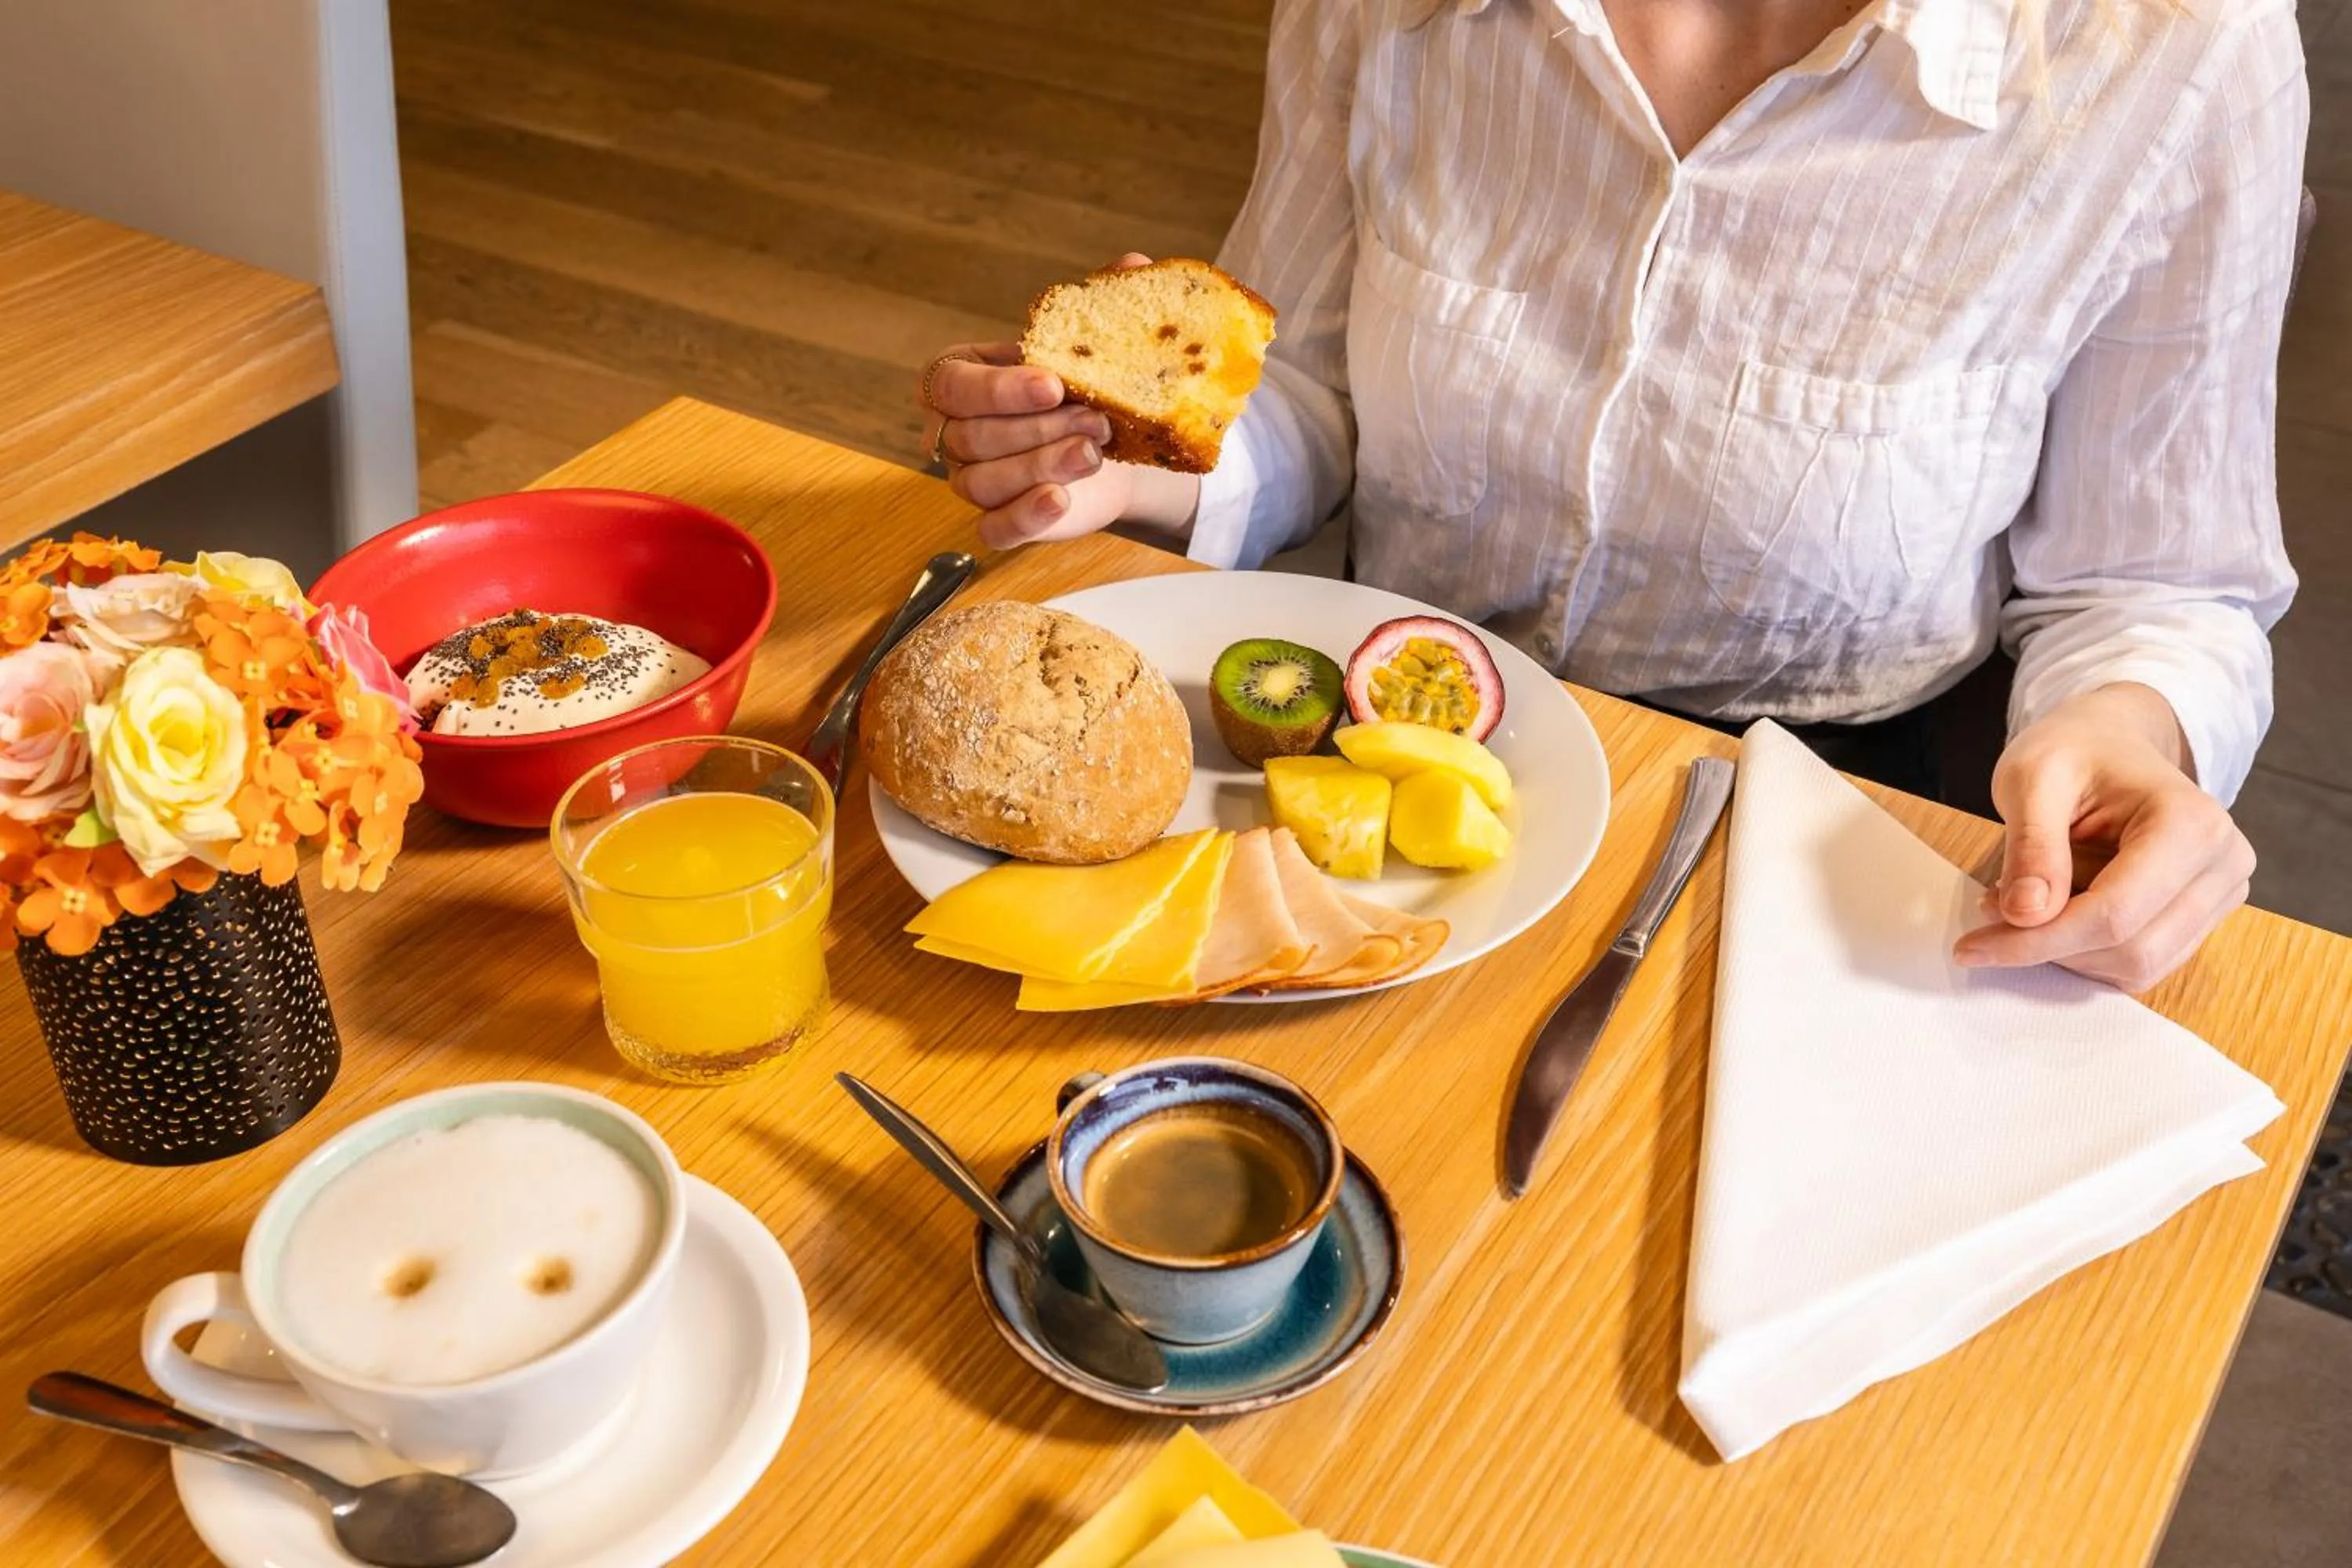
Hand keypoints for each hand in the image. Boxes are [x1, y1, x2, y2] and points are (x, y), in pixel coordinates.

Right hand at [916, 255, 1197, 550]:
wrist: (1116, 445)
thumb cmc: (1085, 386)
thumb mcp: (1090, 345)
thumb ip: (1102, 306)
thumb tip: (1135, 264)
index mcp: (959, 377)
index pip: (953, 385)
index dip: (999, 388)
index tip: (1054, 384)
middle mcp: (954, 430)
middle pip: (972, 436)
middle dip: (1038, 428)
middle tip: (1095, 421)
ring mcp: (972, 479)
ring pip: (983, 481)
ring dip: (1042, 464)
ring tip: (1093, 452)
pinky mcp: (998, 520)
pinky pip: (993, 527)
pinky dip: (1025, 515)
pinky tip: (1060, 498)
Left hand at [1953, 684, 2253, 992]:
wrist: (2111, 741)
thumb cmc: (2074, 750)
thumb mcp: (2032, 778)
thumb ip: (2031, 845)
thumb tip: (2025, 914)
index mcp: (2192, 823)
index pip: (2115, 914)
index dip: (2037, 940)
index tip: (1972, 947)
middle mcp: (2223, 863)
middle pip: (2130, 949)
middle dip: (2049, 946)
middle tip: (1990, 912)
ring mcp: (2221, 895)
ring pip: (2136, 966)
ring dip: (2066, 949)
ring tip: (2025, 897)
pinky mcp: (2202, 917)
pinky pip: (2140, 963)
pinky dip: (2086, 950)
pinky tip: (2057, 909)